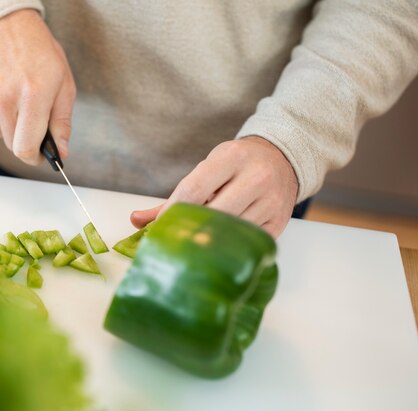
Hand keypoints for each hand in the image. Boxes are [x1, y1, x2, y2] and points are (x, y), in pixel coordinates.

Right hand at [0, 9, 75, 163]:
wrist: (6, 24)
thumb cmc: (39, 53)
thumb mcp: (64, 85)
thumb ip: (62, 123)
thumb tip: (60, 152)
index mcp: (33, 96)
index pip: (25, 148)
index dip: (34, 157)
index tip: (40, 155)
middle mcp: (4, 97)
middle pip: (12, 145)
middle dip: (25, 139)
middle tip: (33, 119)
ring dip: (9, 125)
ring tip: (17, 99)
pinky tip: (1, 96)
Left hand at [130, 136, 298, 237]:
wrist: (282, 159)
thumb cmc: (236, 164)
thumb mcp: (208, 168)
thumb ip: (175, 195)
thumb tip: (136, 220)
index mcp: (233, 157)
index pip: (194, 189)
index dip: (173, 212)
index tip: (158, 228)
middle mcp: (256, 177)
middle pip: (214, 214)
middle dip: (191, 230)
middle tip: (175, 242)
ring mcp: (271, 201)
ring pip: (231, 232)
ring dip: (210, 241)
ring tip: (195, 246)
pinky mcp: (279, 222)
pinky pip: (247, 242)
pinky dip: (230, 246)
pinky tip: (218, 247)